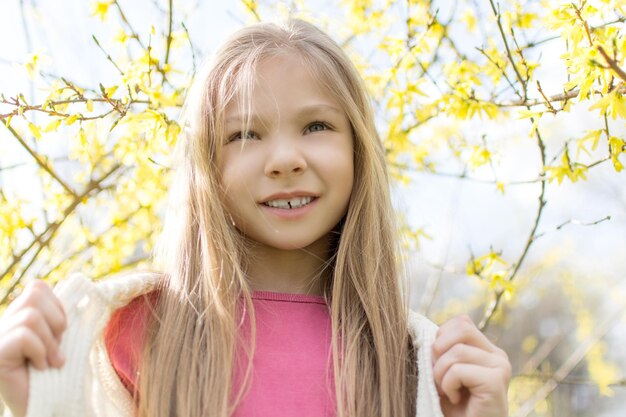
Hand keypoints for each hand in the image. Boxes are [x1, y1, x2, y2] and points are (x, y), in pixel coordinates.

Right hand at [0, 280, 66, 416]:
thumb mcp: (62, 338)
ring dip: (49, 341)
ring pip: (31, 316)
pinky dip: (40, 352)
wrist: (44, 403)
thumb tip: (77, 287)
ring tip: (49, 360)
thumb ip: (62, 314)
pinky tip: (39, 368)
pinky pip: (24, 336)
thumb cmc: (54, 372)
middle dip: (56, 321)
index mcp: (20, 314)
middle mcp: (5, 321)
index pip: (37, 286)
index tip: (62, 331)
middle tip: (56, 346)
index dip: (57, 305)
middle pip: (34, 294)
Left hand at [432, 315, 510, 416]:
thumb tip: (427, 332)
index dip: (441, 338)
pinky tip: (455, 398)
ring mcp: (500, 366)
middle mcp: (497, 355)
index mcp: (486, 349)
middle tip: (439, 376)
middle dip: (439, 350)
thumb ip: (444, 350)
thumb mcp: (445, 371)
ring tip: (446, 390)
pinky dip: (447, 385)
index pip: (461, 322)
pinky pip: (458, 370)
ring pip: (457, 351)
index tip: (438, 364)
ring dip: (440, 374)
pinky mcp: (495, 381)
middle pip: (461, 328)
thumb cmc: (455, 407)